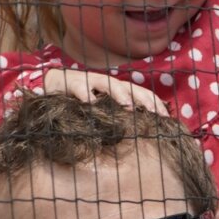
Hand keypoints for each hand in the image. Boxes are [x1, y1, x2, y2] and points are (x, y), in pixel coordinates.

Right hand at [37, 69, 168, 115]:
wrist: (52, 84)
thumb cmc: (80, 102)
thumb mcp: (102, 111)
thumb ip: (117, 119)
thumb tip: (140, 137)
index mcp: (117, 90)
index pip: (141, 94)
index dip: (154, 103)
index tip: (167, 119)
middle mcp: (106, 83)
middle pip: (130, 86)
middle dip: (142, 98)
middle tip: (153, 112)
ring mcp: (89, 80)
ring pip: (108, 83)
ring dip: (119, 93)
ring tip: (127, 105)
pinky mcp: (71, 82)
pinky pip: (79, 87)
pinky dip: (85, 93)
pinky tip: (90, 103)